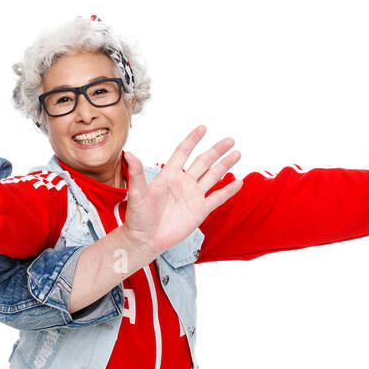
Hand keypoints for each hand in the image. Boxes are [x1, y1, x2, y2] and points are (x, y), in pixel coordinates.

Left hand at [122, 127, 242, 255]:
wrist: (145, 239)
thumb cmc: (138, 216)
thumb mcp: (137, 193)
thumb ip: (136, 173)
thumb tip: (128, 153)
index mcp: (169, 175)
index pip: (183, 152)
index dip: (192, 140)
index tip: (202, 128)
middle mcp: (183, 183)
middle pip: (203, 162)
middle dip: (216, 150)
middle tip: (230, 140)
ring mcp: (193, 196)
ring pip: (213, 176)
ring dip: (225, 165)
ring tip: (237, 153)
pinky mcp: (200, 211)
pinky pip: (217, 198)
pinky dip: (228, 190)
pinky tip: (239, 182)